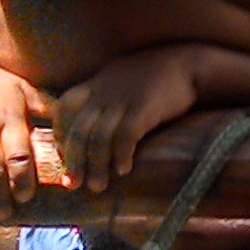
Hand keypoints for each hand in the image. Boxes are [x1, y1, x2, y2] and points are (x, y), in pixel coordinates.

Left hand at [51, 48, 202, 186]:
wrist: (189, 63)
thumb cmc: (158, 76)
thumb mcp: (122, 78)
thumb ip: (106, 95)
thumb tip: (96, 121)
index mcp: (96, 84)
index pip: (63, 109)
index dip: (60, 135)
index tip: (65, 157)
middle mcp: (105, 92)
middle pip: (78, 129)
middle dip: (73, 160)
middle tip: (74, 184)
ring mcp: (124, 100)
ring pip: (98, 137)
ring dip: (96, 166)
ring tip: (98, 187)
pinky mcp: (144, 108)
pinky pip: (125, 136)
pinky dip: (121, 155)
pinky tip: (123, 171)